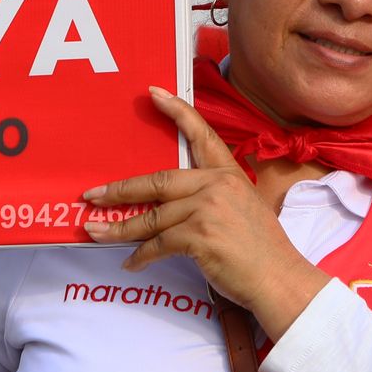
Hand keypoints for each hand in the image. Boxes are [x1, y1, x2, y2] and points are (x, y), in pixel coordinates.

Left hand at [82, 89, 329, 339]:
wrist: (278, 278)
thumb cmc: (261, 249)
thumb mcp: (242, 207)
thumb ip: (210, 196)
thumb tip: (170, 201)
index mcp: (227, 174)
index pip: (201, 135)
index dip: (177, 111)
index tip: (154, 94)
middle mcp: (216, 185)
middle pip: (156, 181)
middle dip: (120, 190)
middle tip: (93, 195)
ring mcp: (207, 209)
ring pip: (151, 218)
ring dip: (119, 229)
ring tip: (96, 231)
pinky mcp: (199, 236)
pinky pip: (158, 245)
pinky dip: (141, 256)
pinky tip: (131, 263)